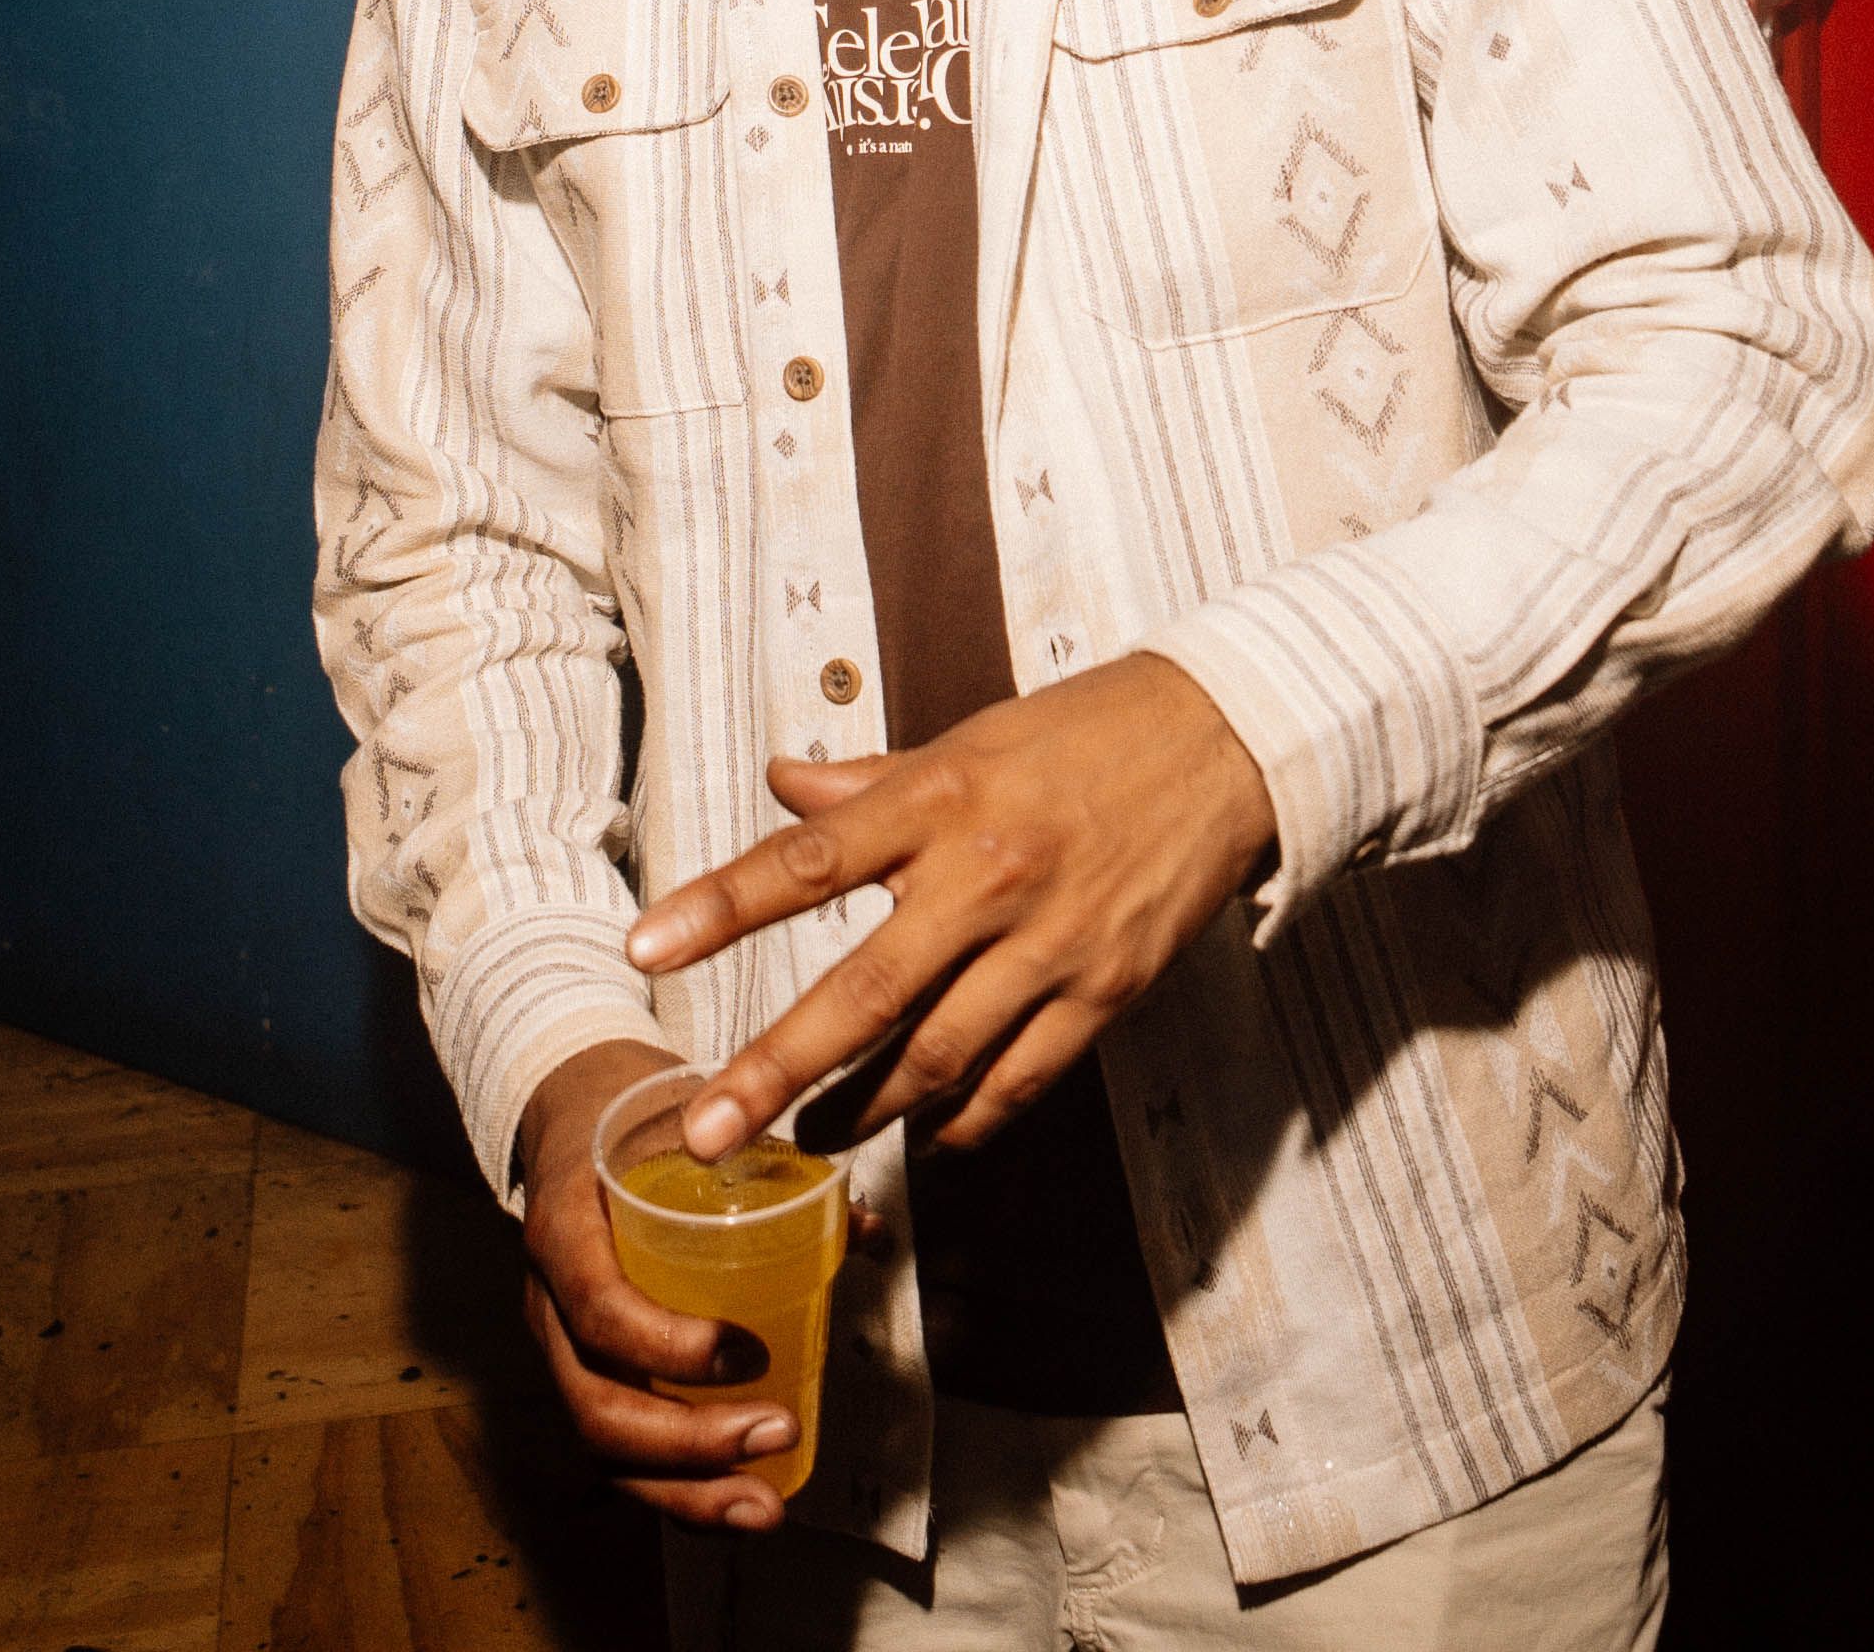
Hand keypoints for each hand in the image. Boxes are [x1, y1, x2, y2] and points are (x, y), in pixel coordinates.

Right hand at [513, 1039, 804, 1530]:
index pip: (597, 1308)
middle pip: (597, 1405)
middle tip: (776, 1433)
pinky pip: (618, 1452)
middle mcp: (548, 1303)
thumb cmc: (637, 1122)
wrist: (571, 1114)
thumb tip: (868, 1230)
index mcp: (565, 1229)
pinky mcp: (584, 1376)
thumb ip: (774, 1169)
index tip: (746, 1351)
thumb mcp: (689, 1122)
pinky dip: (676, 1492)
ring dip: (685, 1492)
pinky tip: (737, 1507)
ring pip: (604, 1447)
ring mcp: (560, 1349)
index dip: (666, 1346)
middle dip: (689, 1441)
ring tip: (764, 1508)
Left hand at [625, 653, 1276, 1159]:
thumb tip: (780, 783)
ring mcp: (1051, 942)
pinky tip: (928, 1133)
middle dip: (775, 1069)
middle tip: (705, 1133)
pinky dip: (964, 1118)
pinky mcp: (1106, 991)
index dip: (721, 906)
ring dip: (864, 1111)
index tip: (644, 948)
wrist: (1229, 740)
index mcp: (943, 797)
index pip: (809, 858)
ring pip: (937, 1056)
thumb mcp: (970, 736)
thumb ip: (871, 780)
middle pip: (864, 992)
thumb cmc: (1085, 731)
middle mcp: (988, 874)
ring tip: (810, 1142)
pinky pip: (1018, 1079)